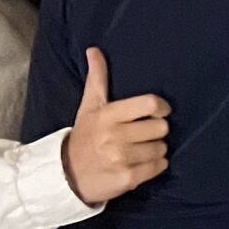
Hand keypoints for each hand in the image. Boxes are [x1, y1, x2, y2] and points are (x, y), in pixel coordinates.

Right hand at [62, 50, 170, 203]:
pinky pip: (158, 167)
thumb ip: (96, 78)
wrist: (66, 176)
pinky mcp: (127, 179)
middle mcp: (114, 136)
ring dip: (157, 149)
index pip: (150, 104)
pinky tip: (143, 163)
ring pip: (162, 148)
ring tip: (141, 149)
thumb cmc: (84, 137)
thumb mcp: (89, 107)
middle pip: (160, 127)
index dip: (161, 107)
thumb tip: (94, 49)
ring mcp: (120, 159)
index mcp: (107, 115)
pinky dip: (156, 165)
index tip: (159, 111)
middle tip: (145, 133)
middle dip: (157, 130)